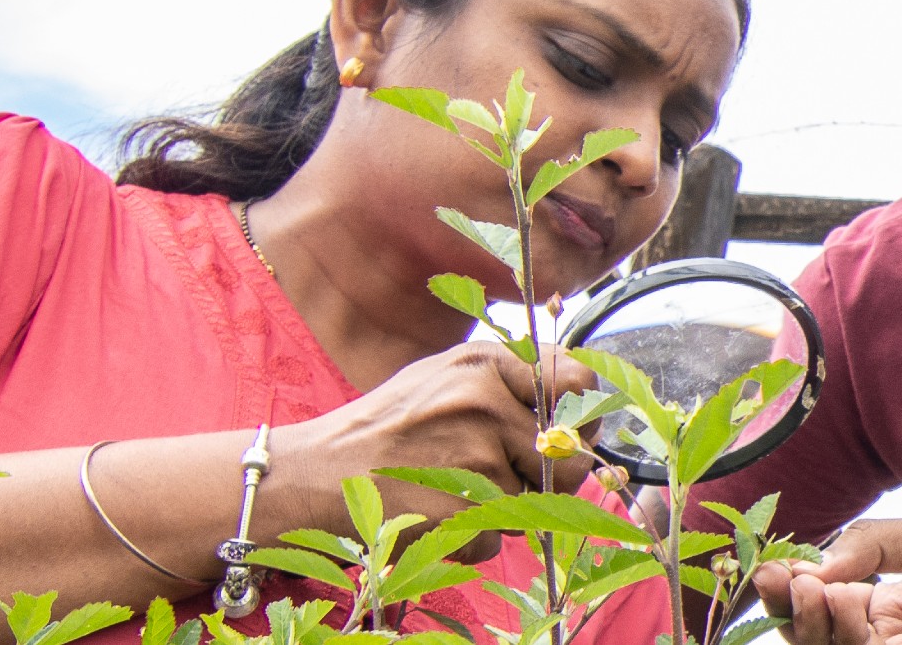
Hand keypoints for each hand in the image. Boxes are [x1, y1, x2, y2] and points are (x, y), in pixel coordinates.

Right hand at [278, 341, 571, 531]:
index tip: (564, 431)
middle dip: (543, 475)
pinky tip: (436, 511)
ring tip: (451, 486)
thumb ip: (511, 378)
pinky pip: (500, 538)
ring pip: (533, 503)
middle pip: (567, 459)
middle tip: (498, 472)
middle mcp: (486, 406)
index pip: (578, 385)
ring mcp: (476, 461)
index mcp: (485, 364)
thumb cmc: (390, 425)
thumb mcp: (446, 374)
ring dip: (503, 507)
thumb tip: (580, 396)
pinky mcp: (462, 511)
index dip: (580, 416)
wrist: (320, 472)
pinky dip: (474, 536)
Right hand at [758, 517, 901, 644]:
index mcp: (886, 610)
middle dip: (792, 611)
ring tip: (805, 589)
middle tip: (780, 579)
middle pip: (820, 639)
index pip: (824, 608)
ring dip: (810, 624)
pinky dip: (845, 638)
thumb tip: (819, 565)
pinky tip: (840, 604)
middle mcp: (889, 640)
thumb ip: (874, 544)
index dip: (793, 590)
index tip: (774, 568)